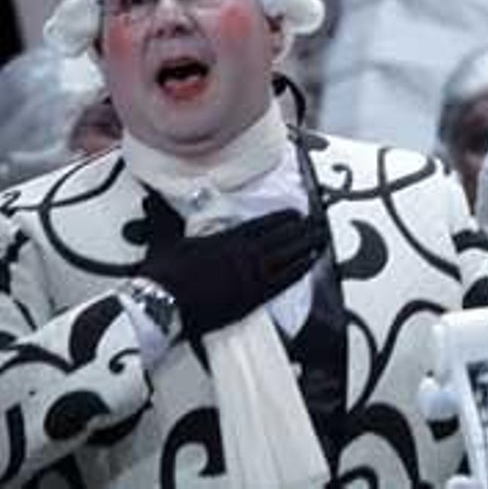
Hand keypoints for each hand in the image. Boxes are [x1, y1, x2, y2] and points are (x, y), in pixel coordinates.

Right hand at [141, 209, 325, 338]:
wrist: (159, 304)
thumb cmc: (162, 273)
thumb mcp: (164, 238)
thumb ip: (164, 216)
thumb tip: (151, 194)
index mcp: (228, 239)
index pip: (263, 225)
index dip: (283, 218)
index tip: (297, 213)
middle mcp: (245, 255)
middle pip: (282, 239)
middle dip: (303, 229)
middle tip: (319, 222)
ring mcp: (251, 277)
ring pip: (288, 257)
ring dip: (307, 246)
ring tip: (323, 238)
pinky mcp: (252, 298)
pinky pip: (284, 281)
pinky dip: (300, 269)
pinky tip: (312, 262)